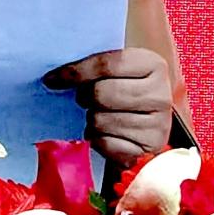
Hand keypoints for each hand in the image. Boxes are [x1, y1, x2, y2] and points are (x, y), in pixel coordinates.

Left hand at [44, 48, 172, 164]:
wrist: (148, 120)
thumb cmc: (125, 88)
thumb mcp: (116, 69)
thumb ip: (92, 65)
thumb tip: (53, 76)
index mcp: (153, 64)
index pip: (106, 64)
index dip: (74, 72)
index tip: (52, 79)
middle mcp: (161, 94)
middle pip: (102, 94)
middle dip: (84, 97)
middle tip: (83, 99)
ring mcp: (158, 125)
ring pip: (101, 121)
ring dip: (91, 120)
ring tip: (99, 116)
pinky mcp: (148, 150)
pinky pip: (105, 144)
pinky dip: (98, 139)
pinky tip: (106, 133)